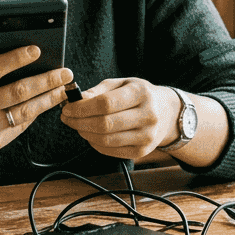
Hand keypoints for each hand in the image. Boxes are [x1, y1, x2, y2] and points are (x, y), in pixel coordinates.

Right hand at [0, 46, 72, 180]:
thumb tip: (8, 45)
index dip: (17, 58)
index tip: (37, 49)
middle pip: (17, 92)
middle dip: (45, 81)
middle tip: (65, 72)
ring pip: (24, 112)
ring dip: (48, 100)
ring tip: (62, 89)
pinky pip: (18, 127)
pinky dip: (33, 114)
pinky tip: (44, 103)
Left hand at [59, 78, 180, 159]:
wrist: (166, 113)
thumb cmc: (140, 95)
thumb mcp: (122, 84)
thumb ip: (99, 91)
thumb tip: (77, 100)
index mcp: (141, 94)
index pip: (106, 104)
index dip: (82, 108)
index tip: (67, 108)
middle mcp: (148, 116)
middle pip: (105, 124)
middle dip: (79, 122)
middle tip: (67, 118)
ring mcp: (146, 136)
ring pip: (106, 140)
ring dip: (85, 134)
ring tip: (77, 126)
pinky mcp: (142, 151)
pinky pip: (111, 151)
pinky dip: (95, 144)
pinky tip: (90, 135)